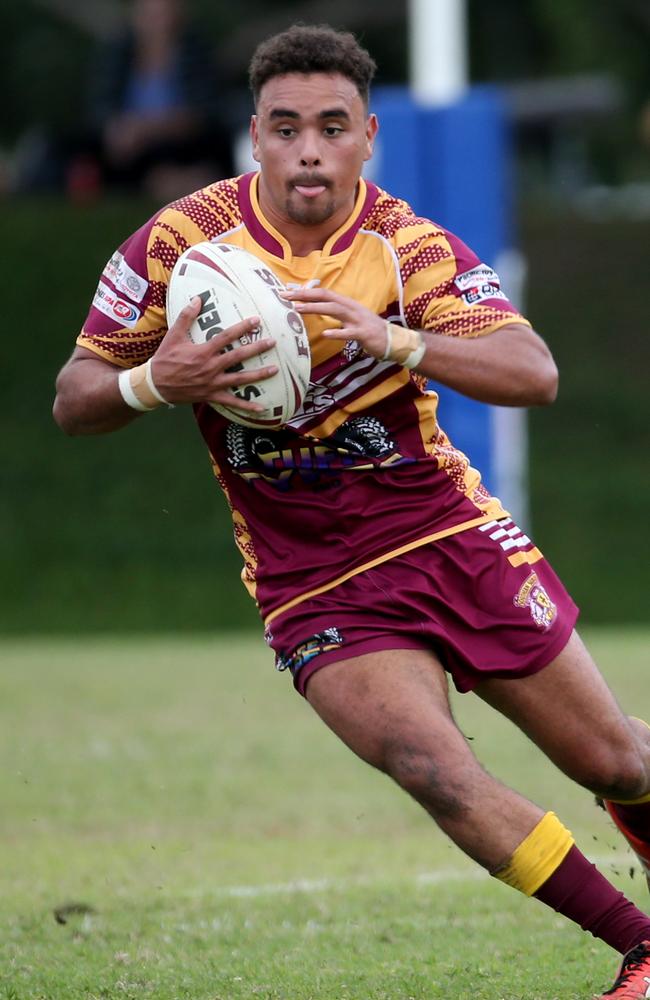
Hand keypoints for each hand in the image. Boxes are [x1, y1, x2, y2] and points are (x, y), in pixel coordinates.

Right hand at [151, 296, 277, 410]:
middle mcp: (211, 367)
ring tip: (275, 370)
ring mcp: (212, 383)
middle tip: (273, 342)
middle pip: (238, 356)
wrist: (156, 385)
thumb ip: (186, 316)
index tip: (256, 321)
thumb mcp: (174, 335)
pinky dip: (247, 406)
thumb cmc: (165, 359)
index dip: (242, 328)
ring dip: (258, 375)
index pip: (226, 337)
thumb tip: (197, 298)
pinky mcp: (211, 396)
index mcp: (203, 351)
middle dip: (256, 348)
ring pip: (240, 379)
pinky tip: (262, 408)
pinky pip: (232, 402)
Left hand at [281, 286, 387, 358]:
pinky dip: (337, 333)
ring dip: (315, 309)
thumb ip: (335, 311)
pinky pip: (349, 333)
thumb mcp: (350, 317)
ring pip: (334, 310)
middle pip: (325, 297)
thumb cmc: (368, 329)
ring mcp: (358, 319)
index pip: (322, 293)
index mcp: (346, 303)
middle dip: (304, 296)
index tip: (286, 293)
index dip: (304, 292)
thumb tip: (316, 306)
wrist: (393, 339)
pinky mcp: (364, 334)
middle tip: (285, 296)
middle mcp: (351, 307)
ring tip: (298, 309)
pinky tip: (325, 334)